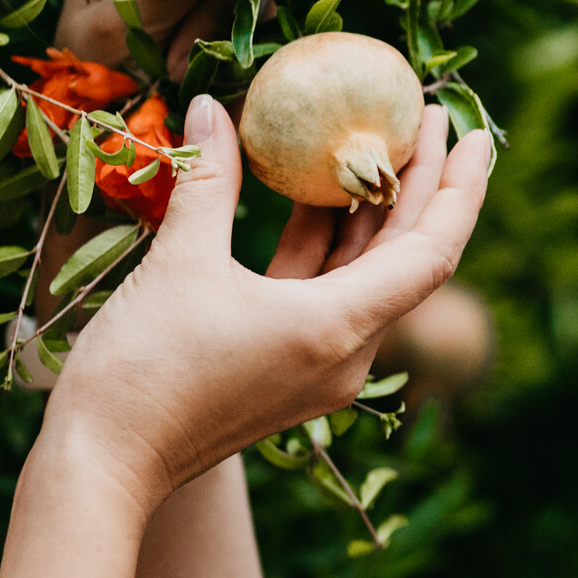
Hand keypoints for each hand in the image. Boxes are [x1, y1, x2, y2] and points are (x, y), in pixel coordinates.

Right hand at [44, 97, 490, 515]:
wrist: (100, 468)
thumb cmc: (143, 371)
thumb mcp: (179, 262)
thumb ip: (209, 180)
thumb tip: (214, 109)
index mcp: (341, 329)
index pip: (432, 251)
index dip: (460, 189)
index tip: (477, 133)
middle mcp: (346, 351)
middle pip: (406, 257)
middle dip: (421, 184)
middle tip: (423, 114)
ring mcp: (319, 363)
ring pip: (364, 273)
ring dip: (372, 210)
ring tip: (377, 138)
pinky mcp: (287, 365)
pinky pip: (324, 291)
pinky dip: (326, 242)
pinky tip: (316, 192)